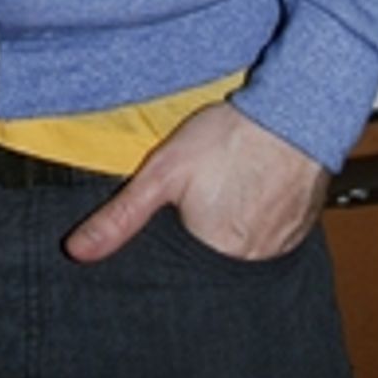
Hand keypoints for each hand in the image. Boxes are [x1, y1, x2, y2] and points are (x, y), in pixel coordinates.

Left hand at [65, 102, 327, 263]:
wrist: (293, 112)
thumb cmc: (230, 137)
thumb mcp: (162, 171)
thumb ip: (120, 216)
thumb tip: (77, 250)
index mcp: (212, 258)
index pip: (180, 265)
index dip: (175, 236)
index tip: (180, 211)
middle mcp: (249, 264)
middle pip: (211, 258)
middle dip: (203, 232)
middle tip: (208, 192)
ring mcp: (279, 249)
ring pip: (242, 246)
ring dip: (233, 225)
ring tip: (230, 188)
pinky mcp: (299, 232)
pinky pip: (270, 236)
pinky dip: (259, 219)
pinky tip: (253, 190)